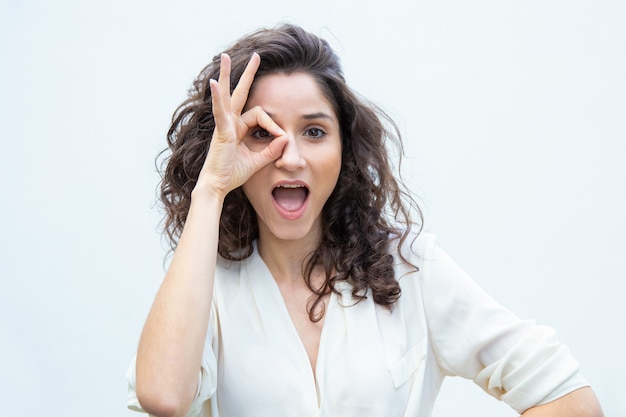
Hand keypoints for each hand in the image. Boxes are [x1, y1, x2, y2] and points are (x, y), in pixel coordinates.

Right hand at [195, 53, 286, 198]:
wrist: (218, 186)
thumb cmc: (233, 174)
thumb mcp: (258, 161)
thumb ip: (271, 150)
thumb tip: (286, 139)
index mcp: (238, 128)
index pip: (260, 115)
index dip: (273, 124)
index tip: (281, 137)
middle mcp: (230, 122)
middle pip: (240, 93)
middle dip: (247, 74)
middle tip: (256, 56)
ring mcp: (224, 125)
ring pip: (227, 95)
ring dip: (227, 74)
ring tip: (224, 56)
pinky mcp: (220, 131)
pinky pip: (220, 111)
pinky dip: (217, 97)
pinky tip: (215, 83)